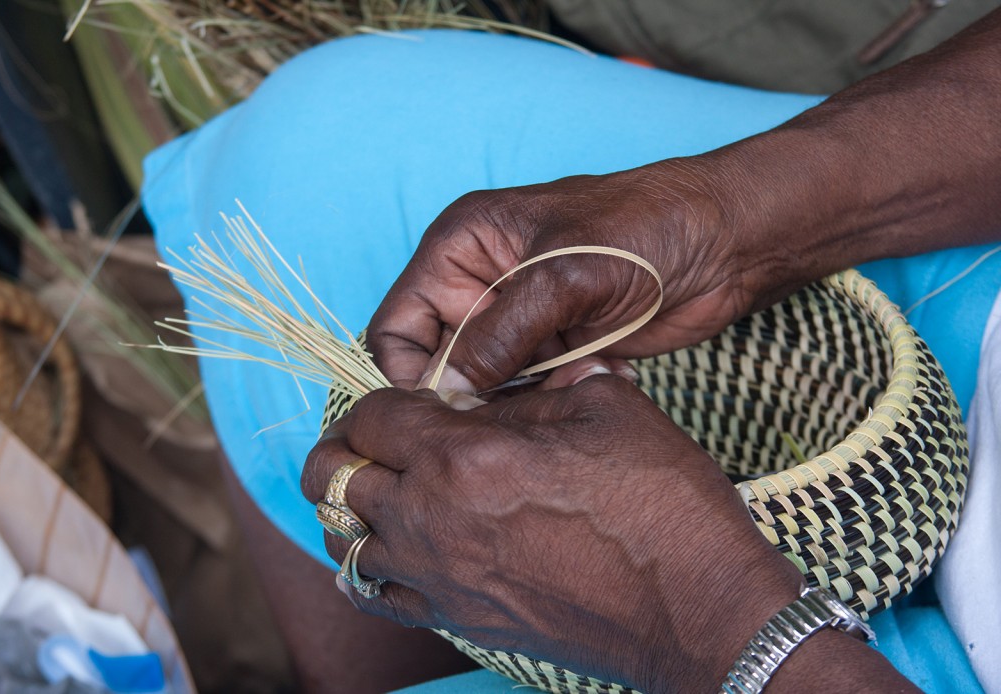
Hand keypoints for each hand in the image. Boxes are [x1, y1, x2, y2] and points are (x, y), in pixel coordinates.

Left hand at [301, 376, 802, 691]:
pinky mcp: (458, 618)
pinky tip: (398, 547)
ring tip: (388, 488)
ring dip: (355, 504)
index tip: (412, 400)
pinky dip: (371, 563)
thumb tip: (508, 381)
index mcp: (466, 455)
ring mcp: (439, 577)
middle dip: (348, 445)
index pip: (371, 414)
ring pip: (344, 537)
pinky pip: (374, 593)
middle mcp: (432, 518)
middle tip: (380, 437)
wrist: (697, 608)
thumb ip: (537, 386)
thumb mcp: (606, 408)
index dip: (383, 398)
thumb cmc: (662, 504)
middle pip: (332, 474)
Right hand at [367, 160, 763, 392]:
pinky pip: (529, 392)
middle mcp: (480, 285)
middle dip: (470, 393)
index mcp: (461, 247)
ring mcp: (519, 320)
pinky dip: (554, 398)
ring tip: (570, 380)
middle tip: (512, 410)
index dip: (408, 373)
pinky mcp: (555, 349)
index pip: (397, 324)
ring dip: (519, 398)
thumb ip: (499, 334)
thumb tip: (449, 392)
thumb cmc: (645, 228)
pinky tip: (600, 372)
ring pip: (484, 385)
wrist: (725, 242)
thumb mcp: (562, 275)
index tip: (443, 411)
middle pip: (438, 362)